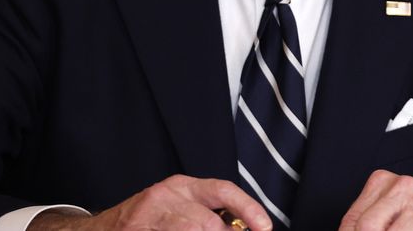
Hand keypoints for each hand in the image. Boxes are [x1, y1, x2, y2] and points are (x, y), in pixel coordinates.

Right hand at [29, 175, 270, 230]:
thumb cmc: (147, 221)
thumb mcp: (178, 208)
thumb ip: (209, 214)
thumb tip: (244, 226)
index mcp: (182, 186)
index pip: (224, 191)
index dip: (249, 209)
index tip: (265, 228)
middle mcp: (165, 196)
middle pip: (208, 222)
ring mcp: (146, 216)